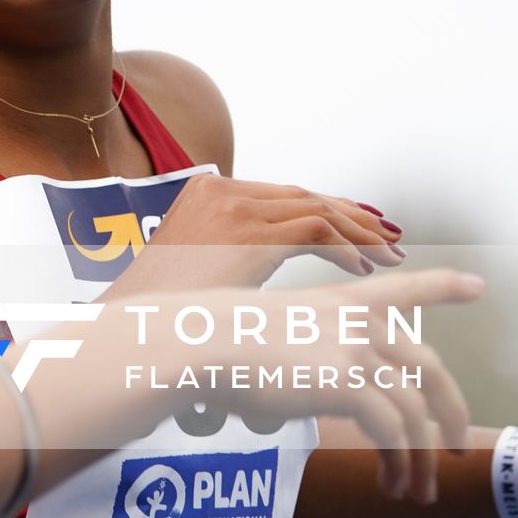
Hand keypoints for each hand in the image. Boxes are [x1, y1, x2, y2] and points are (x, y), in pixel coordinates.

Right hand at [125, 175, 405, 289]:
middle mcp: (221, 190)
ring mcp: (233, 207)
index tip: (360, 230)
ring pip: (316, 209)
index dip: (329, 212)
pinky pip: (314, 231)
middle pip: (305, 197)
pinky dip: (344, 248)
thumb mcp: (196, 273)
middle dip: (352, 219)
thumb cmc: (158, 317)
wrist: (129, 327)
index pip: (284, 196)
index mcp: (205, 192)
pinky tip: (362, 268)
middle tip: (388, 238)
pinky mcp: (247, 233)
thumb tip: (268, 275)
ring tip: (387, 256)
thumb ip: (231, 258)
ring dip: (358, 234)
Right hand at [204, 268, 481, 499]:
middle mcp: (357, 321)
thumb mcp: (267, 331)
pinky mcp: (348, 383)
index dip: (444, 286)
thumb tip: (309, 384)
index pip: (404, 288)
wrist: (196, 345)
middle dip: (448, 412)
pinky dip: (400, 463)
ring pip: (414, 411)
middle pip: (428, 368)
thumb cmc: (212, 343)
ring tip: (416, 490)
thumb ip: (304, 349)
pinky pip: (394, 431)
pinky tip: (394, 484)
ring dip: (419, 457)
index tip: (478, 286)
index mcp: (339, 301)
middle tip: (451, 448)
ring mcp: (355, 349)